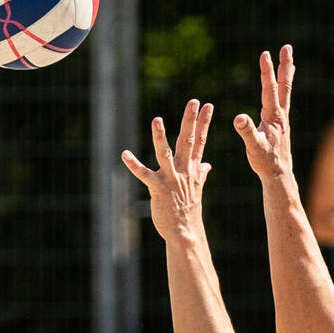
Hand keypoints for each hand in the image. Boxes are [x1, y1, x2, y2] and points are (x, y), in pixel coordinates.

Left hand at [122, 99, 214, 243]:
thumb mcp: (197, 187)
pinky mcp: (158, 189)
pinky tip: (124, 154)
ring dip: (160, 137)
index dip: (204, 122)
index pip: (200, 140)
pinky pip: (144, 175)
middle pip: (188, 141)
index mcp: (193, 168)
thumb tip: (207, 165)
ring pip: (165, 154)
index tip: (209, 105)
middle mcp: (184, 170)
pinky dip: (134, 164)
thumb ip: (202, 173)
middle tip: (193, 101)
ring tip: (157, 120)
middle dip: (190, 120)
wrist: (185, 231)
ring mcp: (171, 179)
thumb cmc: (189, 208)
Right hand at [234, 45, 294, 178]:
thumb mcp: (253, 147)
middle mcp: (281, 114)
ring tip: (288, 60)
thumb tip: (238, 117)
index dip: (267, 72)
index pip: (269, 89)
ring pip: (285, 91)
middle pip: (284, 85)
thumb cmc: (265, 162)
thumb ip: (247, 132)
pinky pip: (283, 100)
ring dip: (286, 74)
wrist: (279, 174)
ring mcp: (282, 118)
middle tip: (287, 47)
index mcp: (274, 117)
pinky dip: (283, 88)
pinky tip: (281, 88)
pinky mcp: (280, 123)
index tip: (265, 54)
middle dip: (284, 65)